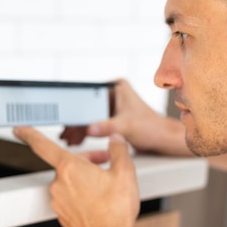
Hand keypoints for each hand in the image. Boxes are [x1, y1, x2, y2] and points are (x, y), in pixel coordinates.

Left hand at [14, 127, 139, 226]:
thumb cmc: (116, 211)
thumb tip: (115, 140)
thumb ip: (118, 149)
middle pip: (67, 163)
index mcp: (69, 168)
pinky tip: (99, 199)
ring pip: (69, 180)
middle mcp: (59, 184)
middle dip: (85, 160)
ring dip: (84, 177)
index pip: (42, 145)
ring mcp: (59, 201)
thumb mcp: (125, 172)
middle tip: (104, 162)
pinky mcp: (63, 214)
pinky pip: (70, 196)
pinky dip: (82, 193)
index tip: (19, 129)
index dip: (29, 134)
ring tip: (105, 184)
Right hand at [61, 79, 192, 156]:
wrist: (161, 139)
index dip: (76, 108)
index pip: (89, 95)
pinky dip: (85, 131)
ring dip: (78, 128)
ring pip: (87, 114)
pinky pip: (92, 121)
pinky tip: (77, 140)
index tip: (67, 120)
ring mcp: (110, 104)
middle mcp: (112, 92)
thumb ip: (107, 127)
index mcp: (115, 86)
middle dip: (75, 121)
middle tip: (66, 134)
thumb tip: (89, 129)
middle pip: (86, 105)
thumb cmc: (151, 128)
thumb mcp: (126, 126)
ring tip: (69, 140)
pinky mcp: (110, 115)